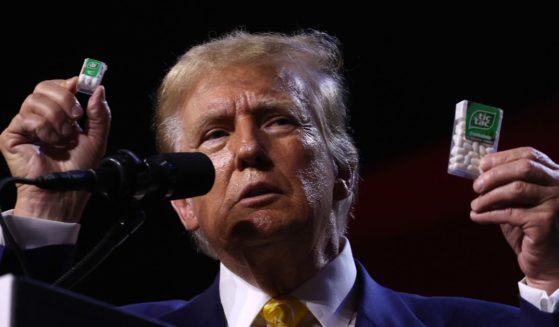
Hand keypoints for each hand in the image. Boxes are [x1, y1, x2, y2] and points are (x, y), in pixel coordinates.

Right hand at [0, 77, 110, 221]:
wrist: (65, 191)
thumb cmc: (79, 168)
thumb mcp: (97, 138)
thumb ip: (100, 114)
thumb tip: (99, 89)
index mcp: (59, 114)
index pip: (57, 86)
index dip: (68, 83)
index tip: (80, 84)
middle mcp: (40, 116)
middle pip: (43, 87)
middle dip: (64, 98)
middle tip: (76, 116)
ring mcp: (25, 125)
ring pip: (35, 100)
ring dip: (57, 119)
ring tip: (64, 139)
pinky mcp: (12, 135)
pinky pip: (27, 118)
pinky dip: (45, 130)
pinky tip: (50, 144)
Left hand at [470, 147, 558, 294]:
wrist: (546, 261)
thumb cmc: (528, 229)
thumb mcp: (516, 202)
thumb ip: (504, 186)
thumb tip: (479, 173)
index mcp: (554, 175)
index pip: (529, 155)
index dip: (502, 157)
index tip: (481, 165)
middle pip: (524, 167)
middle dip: (494, 175)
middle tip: (476, 187)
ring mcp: (556, 203)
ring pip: (517, 189)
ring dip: (489, 197)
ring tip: (474, 205)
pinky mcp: (546, 221)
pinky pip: (510, 213)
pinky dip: (488, 214)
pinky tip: (476, 217)